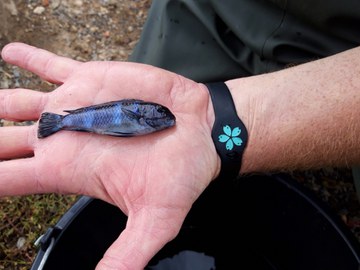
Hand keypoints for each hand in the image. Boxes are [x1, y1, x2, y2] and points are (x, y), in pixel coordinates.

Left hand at [0, 42, 218, 268]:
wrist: (203, 133)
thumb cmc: (182, 174)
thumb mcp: (157, 219)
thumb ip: (126, 254)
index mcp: (69, 169)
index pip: (7, 178)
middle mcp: (64, 138)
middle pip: (1, 142)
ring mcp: (75, 106)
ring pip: (19, 103)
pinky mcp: (92, 80)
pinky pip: (53, 67)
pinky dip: (30, 60)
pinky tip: (11, 53)